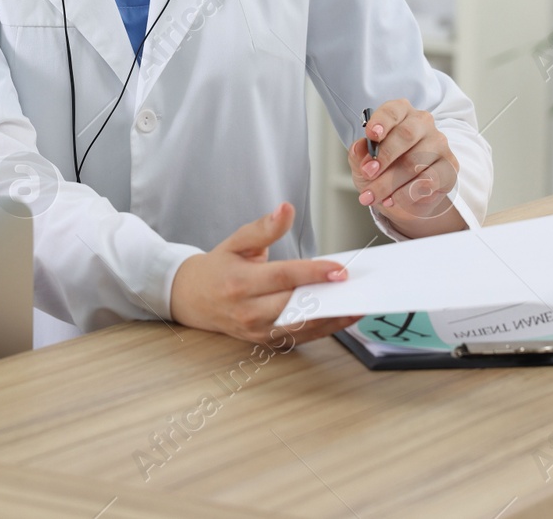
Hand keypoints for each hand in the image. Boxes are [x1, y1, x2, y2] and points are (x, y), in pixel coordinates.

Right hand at [169, 203, 361, 345]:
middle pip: (295, 305)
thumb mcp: (236, 241)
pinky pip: (300, 338)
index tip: (340, 269)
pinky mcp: (264, 342)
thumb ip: (264, 228)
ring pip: (301, 328)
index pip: (282, 278)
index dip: (313, 273)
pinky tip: (344, 316)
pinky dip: (324, 328)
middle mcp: (247, 312)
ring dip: (333, 318)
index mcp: (239, 283)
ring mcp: (256, 332)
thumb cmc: (218, 267)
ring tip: (359, 303)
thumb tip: (286, 209)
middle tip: (358, 287)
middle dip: (329, 297)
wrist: (192, 299)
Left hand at [347, 99, 465, 238]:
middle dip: (384, 157)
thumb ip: (359, 154)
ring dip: (390, 182)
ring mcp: (439, 144)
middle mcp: (422, 124)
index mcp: (401, 113)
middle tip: (368, 174)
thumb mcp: (363, 163)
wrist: (402, 198)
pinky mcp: (449, 167)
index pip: (393, 111)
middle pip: (406, 135)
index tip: (372, 135)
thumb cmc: (383, 171)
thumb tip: (358, 148)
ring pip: (415, 161)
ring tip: (373, 195)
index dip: (382, 121)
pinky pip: (429, 180)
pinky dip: (406, 193)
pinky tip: (393, 199)